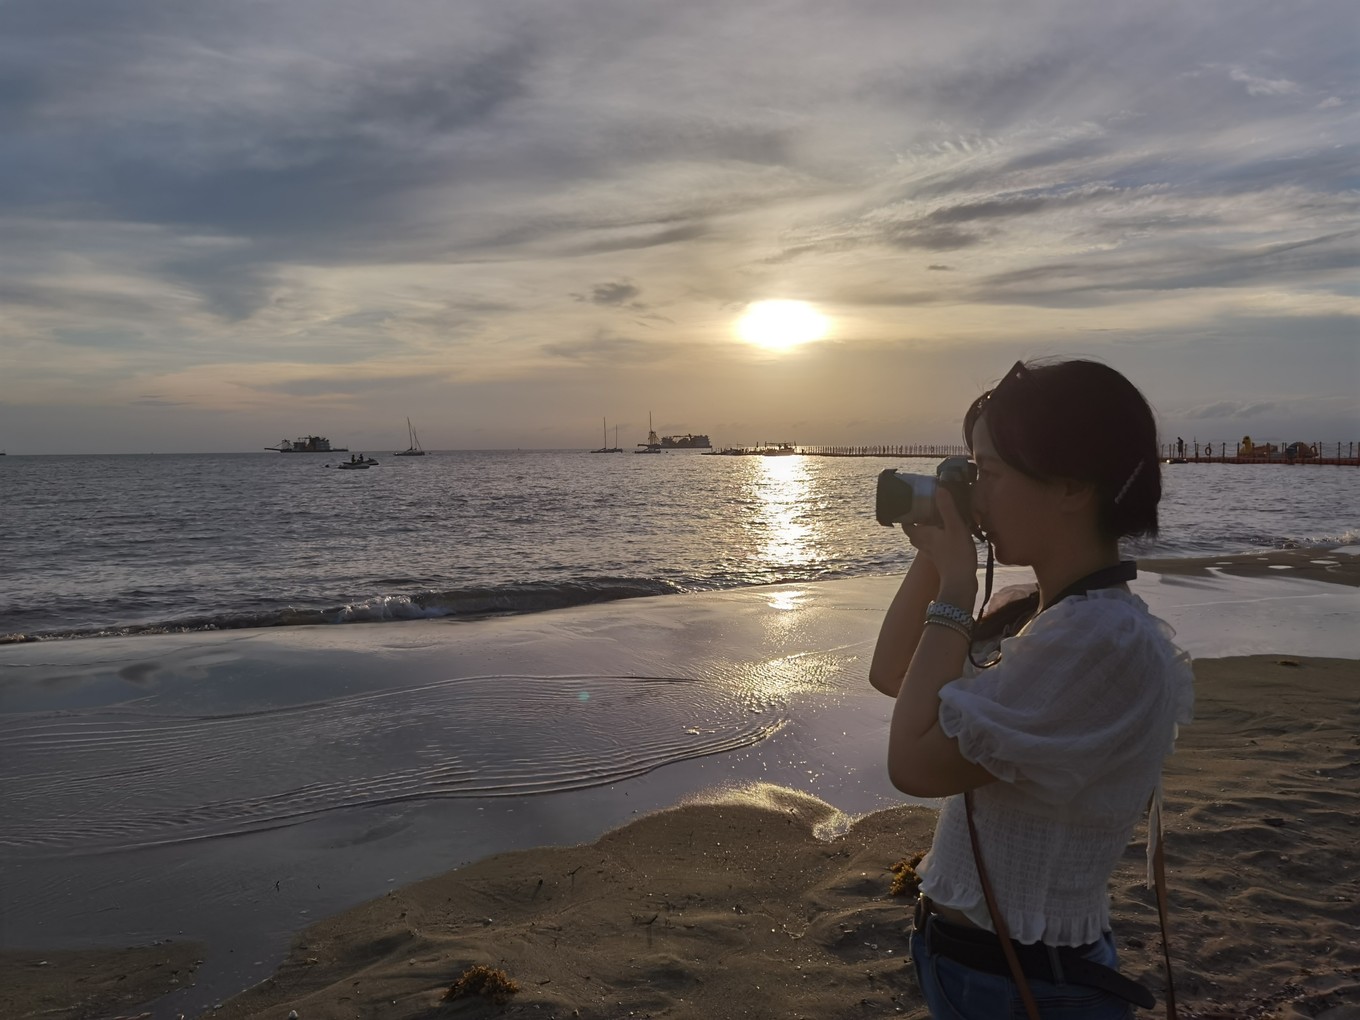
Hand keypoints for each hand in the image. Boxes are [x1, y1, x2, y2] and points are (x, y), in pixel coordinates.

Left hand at [902, 488, 977, 603]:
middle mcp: (923, 544)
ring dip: (928, 528)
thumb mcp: (954, 527)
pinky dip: (938, 537)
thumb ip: (947, 508)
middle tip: (926, 508)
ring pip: (924, 538)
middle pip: (914, 530)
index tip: (910, 503)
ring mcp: (932, 552)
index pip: (906, 524)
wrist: (962, 582)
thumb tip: (939, 489)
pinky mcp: (941, 558)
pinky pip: (935, 544)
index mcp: (922, 535)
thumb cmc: (957, 555)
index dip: (905, 514)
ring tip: (938, 518)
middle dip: (918, 519)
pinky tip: (949, 533)